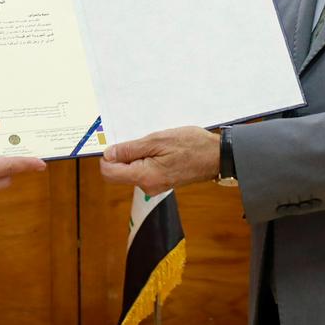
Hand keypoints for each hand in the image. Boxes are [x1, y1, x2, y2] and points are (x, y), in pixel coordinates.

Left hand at [99, 126, 218, 194]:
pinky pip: (143, 170)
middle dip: (123, 154)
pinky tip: (160, 148)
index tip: (118, 142)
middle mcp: (147, 186)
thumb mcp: (158, 140)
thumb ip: (130, 149)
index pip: (109, 173)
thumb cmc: (191, 145)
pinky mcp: (161, 181)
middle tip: (141, 138)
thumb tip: (108, 155)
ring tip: (155, 142)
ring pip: (131, 170)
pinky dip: (146, 157)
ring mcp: (154, 185)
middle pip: (119, 172)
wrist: (217, 156)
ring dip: (137, 154)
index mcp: (145, 176)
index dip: (107, 157)